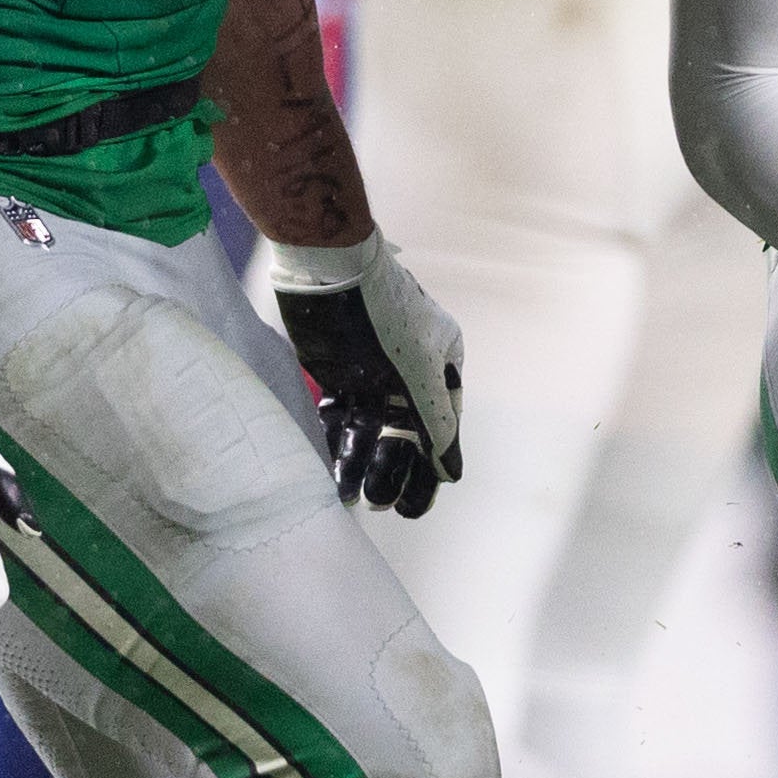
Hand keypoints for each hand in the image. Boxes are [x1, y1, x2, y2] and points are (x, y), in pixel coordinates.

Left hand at [267, 235, 466, 518]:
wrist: (326, 272)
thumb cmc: (383, 313)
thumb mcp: (419, 370)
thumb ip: (436, 423)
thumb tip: (452, 473)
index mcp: (442, 362)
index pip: (442, 425)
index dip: (431, 466)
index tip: (416, 506)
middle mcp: (410, 371)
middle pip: (407, 434)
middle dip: (395, 470)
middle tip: (384, 505)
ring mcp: (374, 374)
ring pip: (372, 431)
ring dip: (365, 464)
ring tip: (355, 499)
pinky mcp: (339, 375)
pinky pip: (342, 420)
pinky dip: (338, 447)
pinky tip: (332, 476)